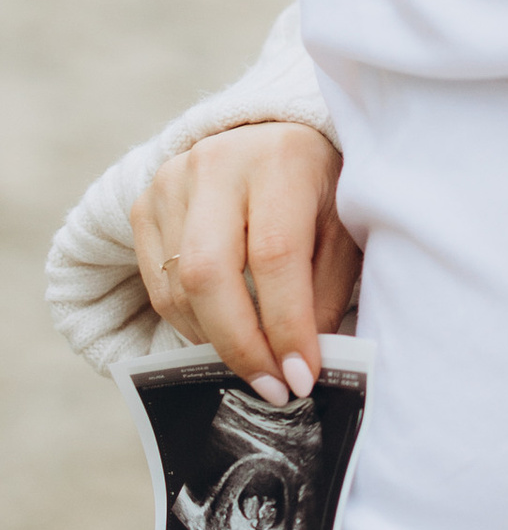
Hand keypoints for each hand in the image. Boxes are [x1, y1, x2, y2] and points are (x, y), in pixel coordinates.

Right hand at [133, 123, 358, 406]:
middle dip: (240, 345)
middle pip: (208, 274)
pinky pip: (157, 286)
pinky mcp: (143, 206)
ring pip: (178, 288)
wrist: (274, 140)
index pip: (274, 256)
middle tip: (272, 388)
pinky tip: (224, 334)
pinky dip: (191, 324)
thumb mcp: (342, 230)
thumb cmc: (320, 191)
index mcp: (279, 160)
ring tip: (255, 365)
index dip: (285, 325)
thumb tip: (301, 366)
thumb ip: (323, 293)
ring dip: (216, 341)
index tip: (302, 377)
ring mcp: (170, 183)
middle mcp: (216, 164)